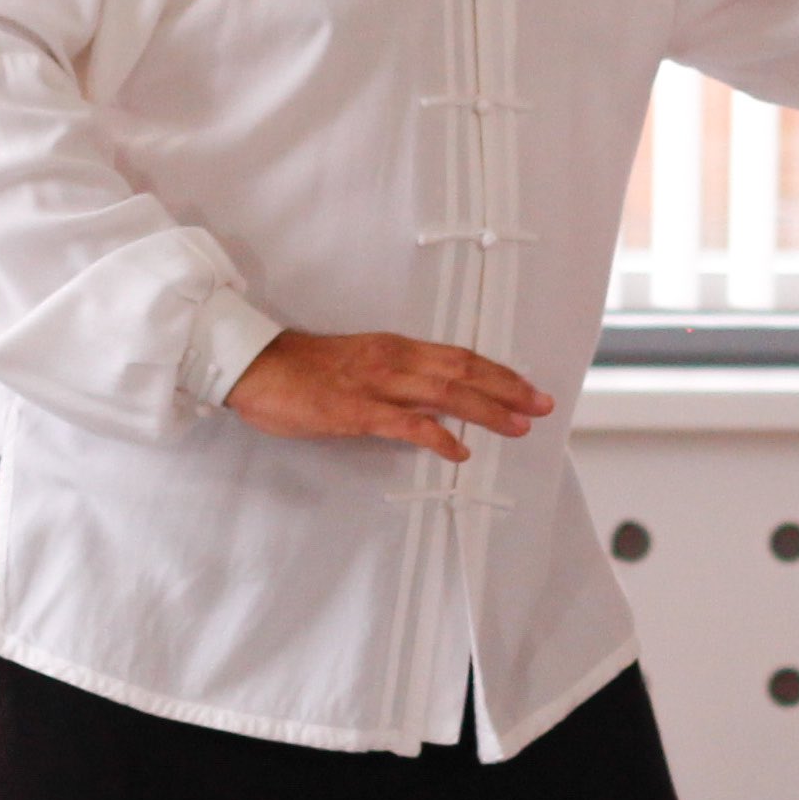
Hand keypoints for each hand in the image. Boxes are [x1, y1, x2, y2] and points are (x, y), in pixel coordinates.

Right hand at [227, 330, 550, 465]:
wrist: (254, 365)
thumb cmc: (301, 369)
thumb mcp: (358, 364)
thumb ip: (394, 378)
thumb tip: (430, 399)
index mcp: (395, 347)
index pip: (460, 356)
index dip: (499, 373)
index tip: (530, 388)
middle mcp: (394, 360)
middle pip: (464, 371)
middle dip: (508, 389)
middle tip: (544, 406)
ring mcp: (377, 385)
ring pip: (446, 394)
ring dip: (487, 410)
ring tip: (518, 426)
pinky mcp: (357, 411)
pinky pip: (407, 425)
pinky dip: (438, 437)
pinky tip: (459, 452)